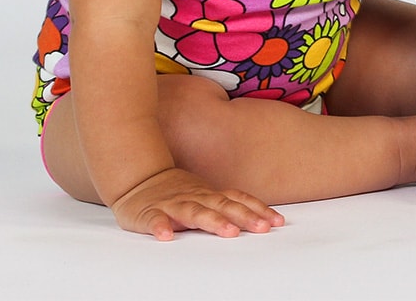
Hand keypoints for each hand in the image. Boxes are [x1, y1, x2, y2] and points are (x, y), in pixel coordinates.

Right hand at [110, 166, 284, 240]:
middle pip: (222, 206)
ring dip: (212, 221)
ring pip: (194, 212)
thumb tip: (261, 217)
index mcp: (208, 195)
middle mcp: (194, 197)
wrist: (138, 179)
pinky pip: (154, 220)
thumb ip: (227, 204)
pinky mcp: (149, 214)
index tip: (277, 221)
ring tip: (228, 232)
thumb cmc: (176, 191)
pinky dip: (160, 226)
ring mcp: (172, 205)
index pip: (237, 200)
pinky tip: (165, 236)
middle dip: (244, 217)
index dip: (257, 210)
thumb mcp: (204, 195)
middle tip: (262, 228)